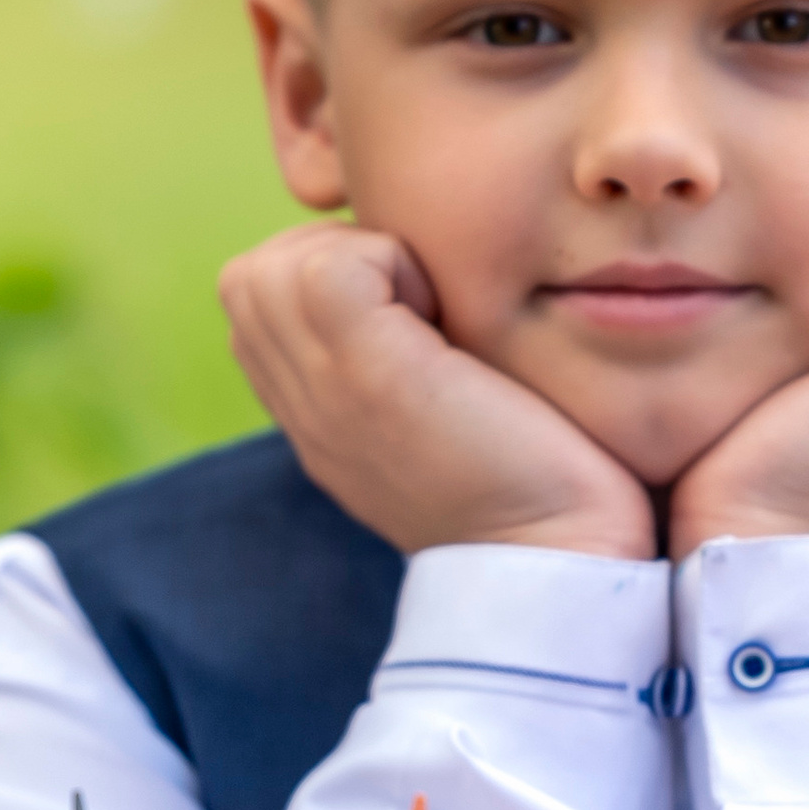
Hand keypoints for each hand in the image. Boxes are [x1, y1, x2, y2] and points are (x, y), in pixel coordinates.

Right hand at [218, 225, 654, 559]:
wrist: (558, 555)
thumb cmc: (532, 478)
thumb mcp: (434, 413)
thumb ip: (393, 358)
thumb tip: (408, 285)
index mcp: (312, 416)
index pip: (254, 302)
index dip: (325, 270)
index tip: (407, 307)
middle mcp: (302, 407)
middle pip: (251, 279)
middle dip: (334, 254)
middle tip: (418, 301)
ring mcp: (326, 394)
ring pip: (275, 268)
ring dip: (363, 256)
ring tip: (431, 309)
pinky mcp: (370, 376)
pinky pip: (333, 268)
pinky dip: (393, 261)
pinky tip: (445, 316)